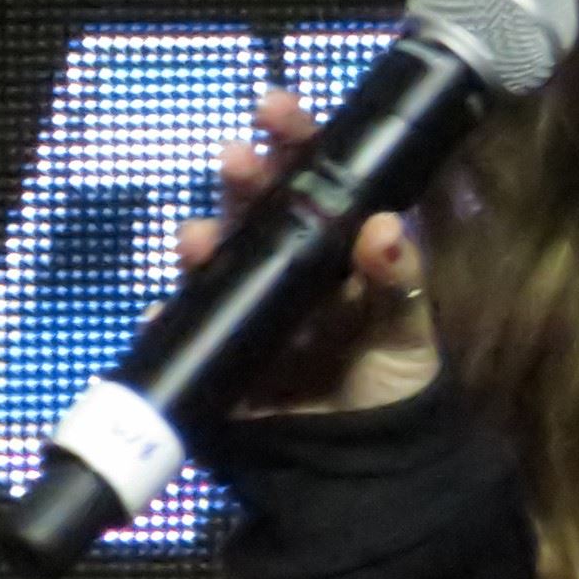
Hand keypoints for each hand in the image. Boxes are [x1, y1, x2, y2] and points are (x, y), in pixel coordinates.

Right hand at [175, 90, 441, 414]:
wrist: (366, 471)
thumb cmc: (391, 387)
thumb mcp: (409, 334)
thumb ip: (399, 282)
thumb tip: (385, 226)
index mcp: (334, 250)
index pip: (312, 180)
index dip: (294, 140)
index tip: (277, 107)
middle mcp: (284, 268)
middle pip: (255, 209)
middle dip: (242, 178)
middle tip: (238, 157)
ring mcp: (244, 307)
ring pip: (215, 259)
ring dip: (202, 239)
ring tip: (200, 237)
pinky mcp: (215, 353)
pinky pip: (185, 327)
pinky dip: (173, 313)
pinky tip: (169, 303)